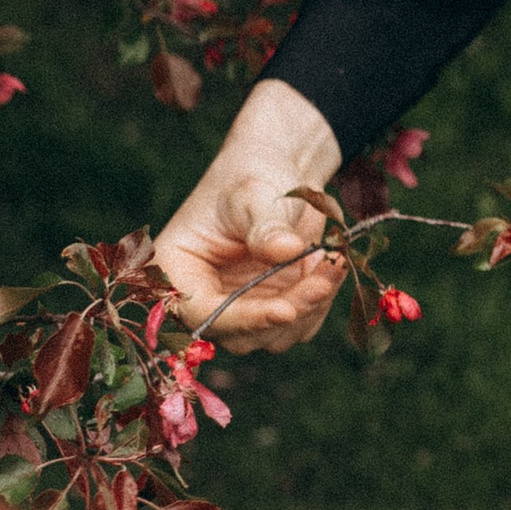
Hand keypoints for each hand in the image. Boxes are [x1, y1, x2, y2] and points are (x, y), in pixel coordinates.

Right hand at [151, 81, 347, 351]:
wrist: (278, 174)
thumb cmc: (252, 177)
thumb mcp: (254, 195)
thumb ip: (265, 225)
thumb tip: (286, 249)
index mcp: (177, 270)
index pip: (201, 312)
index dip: (243, 318)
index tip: (285, 310)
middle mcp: (204, 298)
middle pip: (241, 335)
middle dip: (288, 311)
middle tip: (325, 277)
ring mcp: (241, 309)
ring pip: (275, 336)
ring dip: (311, 306)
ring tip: (333, 259)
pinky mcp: (273, 310)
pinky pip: (301, 324)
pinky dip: (321, 301)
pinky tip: (332, 264)